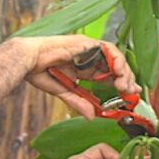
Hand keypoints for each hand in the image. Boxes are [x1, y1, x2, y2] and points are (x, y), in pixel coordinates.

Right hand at [14, 36, 139, 117]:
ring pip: (115, 56)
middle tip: (130, 93)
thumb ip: (79, 102)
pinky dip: (115, 59)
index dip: (121, 84)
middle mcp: (89, 57)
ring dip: (123, 70)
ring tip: (124, 84)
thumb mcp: (64, 92)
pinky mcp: (86, 42)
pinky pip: (107, 48)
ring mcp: (88, 48)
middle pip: (115, 66)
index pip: (109, 76)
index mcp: (85, 68)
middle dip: (126, 79)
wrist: (28, 61)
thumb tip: (91, 117)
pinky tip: (117, 71)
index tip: (130, 95)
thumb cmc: (40, 72)